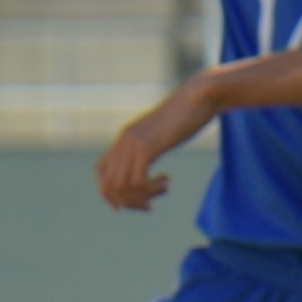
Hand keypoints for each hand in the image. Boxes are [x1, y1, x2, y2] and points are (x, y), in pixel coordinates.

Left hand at [99, 77, 219, 210]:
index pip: (101, 171)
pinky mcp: (147, 147)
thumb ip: (153, 142)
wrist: (200, 95)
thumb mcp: (163, 130)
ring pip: (121, 186)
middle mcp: (123, 141)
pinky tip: (167, 182)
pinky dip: (151, 189)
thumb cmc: (189, 112)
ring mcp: (133, 143)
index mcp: (125, 138)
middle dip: (127, 201)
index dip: (111, 192)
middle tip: (149, 206)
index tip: (134, 200)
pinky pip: (138, 180)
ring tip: (163, 190)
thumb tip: (152, 155)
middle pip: (108, 184)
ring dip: (141, 197)